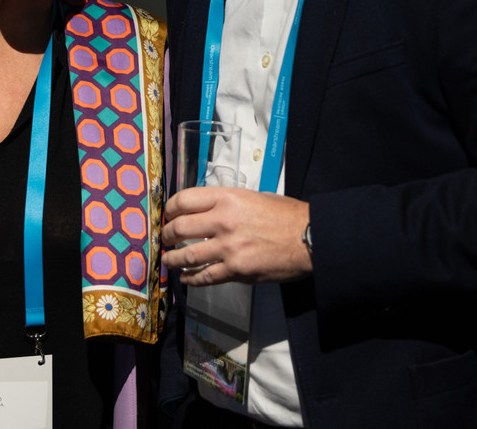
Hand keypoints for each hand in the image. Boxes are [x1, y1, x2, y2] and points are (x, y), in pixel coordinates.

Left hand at [161, 187, 310, 285]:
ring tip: (168, 261)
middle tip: (166, 239)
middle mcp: (223, 221)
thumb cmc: (287, 216)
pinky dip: (191, 279)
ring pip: (187, 256)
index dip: (170, 209)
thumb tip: (208, 211)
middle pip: (180, 228)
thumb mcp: (255, 197)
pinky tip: (186, 278)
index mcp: (228, 198)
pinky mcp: (235, 271)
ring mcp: (228, 248)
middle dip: (168, 235)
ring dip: (173, 260)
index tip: (167, 216)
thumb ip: (229, 203)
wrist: (310, 238)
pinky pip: (204, 276)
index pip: (185, 200)